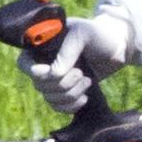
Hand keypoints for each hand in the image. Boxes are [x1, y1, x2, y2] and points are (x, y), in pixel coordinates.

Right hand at [19, 9, 136, 115]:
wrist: (117, 48)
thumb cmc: (98, 35)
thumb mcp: (82, 34)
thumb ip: (67, 51)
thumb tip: (53, 74)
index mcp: (42, 46)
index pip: (24, 64)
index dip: (36, 72)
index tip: (52, 71)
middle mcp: (44, 64)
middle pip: (39, 85)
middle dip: (63, 83)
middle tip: (81, 72)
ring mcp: (54, 80)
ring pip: (50, 98)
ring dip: (70, 94)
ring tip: (87, 81)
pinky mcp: (65, 92)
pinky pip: (58, 107)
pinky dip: (70, 106)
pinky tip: (84, 98)